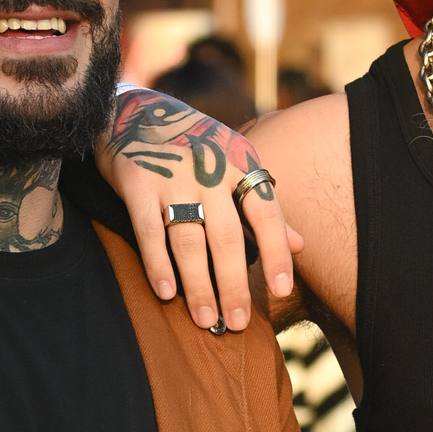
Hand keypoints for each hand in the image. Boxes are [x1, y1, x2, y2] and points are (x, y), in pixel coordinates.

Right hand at [98, 88, 301, 330]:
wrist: (131, 109)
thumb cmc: (192, 146)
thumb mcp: (232, 164)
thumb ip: (264, 207)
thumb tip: (300, 246)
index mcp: (239, 162)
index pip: (266, 211)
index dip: (276, 252)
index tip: (281, 290)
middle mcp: (209, 169)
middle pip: (228, 236)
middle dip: (234, 284)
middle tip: (238, 322)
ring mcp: (172, 176)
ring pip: (190, 240)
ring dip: (199, 284)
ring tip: (206, 319)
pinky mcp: (137, 182)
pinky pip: (149, 231)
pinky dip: (158, 264)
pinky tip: (168, 293)